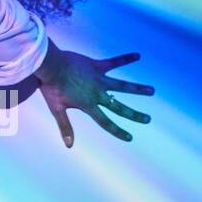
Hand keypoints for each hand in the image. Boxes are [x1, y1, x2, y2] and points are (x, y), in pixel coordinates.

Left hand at [33, 43, 153, 146]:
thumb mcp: (56, 109)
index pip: (105, 122)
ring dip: (137, 88)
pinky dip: (125, 58)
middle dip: (134, 114)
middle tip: (148, 119)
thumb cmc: (51, 87)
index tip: (129, 137)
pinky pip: (114, 62)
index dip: (117, 131)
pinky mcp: (96, 66)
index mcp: (88, 105)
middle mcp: (97, 93)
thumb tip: (69, 146)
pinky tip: (137, 55)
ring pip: (122, 85)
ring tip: (152, 90)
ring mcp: (99, 79)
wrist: (50, 65)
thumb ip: (65, 126)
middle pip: (119, 107)